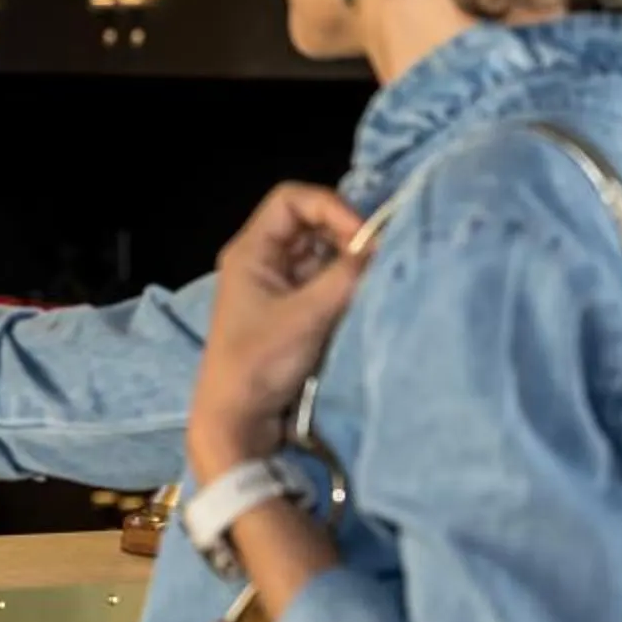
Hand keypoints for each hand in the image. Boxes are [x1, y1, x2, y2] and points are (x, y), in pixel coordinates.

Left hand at [187, 182, 368, 484]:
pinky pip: (327, 284)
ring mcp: (280, 287)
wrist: (238, 420)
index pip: (292, 200)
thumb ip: (347, 277)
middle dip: (347, 237)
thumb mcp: (307, 315)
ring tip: (375, 281)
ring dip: (350, 264)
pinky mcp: (296, 312)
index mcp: (250, 251)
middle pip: (313, 225)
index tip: (362, 238)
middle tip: (377, 261)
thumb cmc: (259, 363)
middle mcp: (264, 261)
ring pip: (324, 256)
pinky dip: (348, 286)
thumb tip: (384, 249)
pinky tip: (367, 298)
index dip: (331, 208)